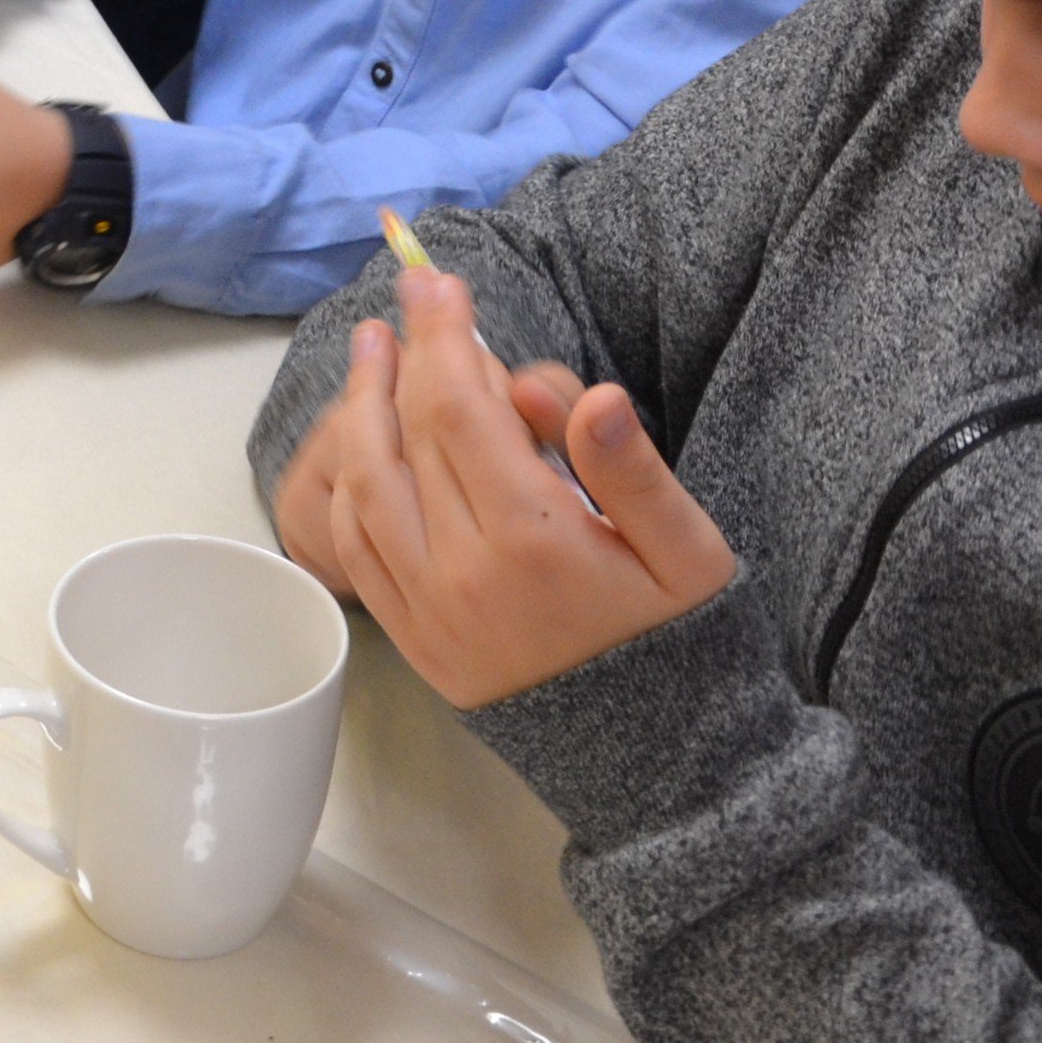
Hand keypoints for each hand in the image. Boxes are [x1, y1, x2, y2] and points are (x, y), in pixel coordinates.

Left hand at [304, 269, 731, 707]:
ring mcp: (426, 610)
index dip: (444, 334)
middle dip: (407, 353)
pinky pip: (356, 544)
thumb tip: (590, 396)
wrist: (658, 760)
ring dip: (361, 407)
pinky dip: (351, 480)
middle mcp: (462, 573)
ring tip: (374, 351)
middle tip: (415, 298)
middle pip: (408, 432)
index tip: (440, 281)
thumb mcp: (690, 554)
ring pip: (364, 483)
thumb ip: (634, 472)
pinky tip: (368, 438)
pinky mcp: (412, 640)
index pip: (460, 406)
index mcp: (533, 540)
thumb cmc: (680, 639)